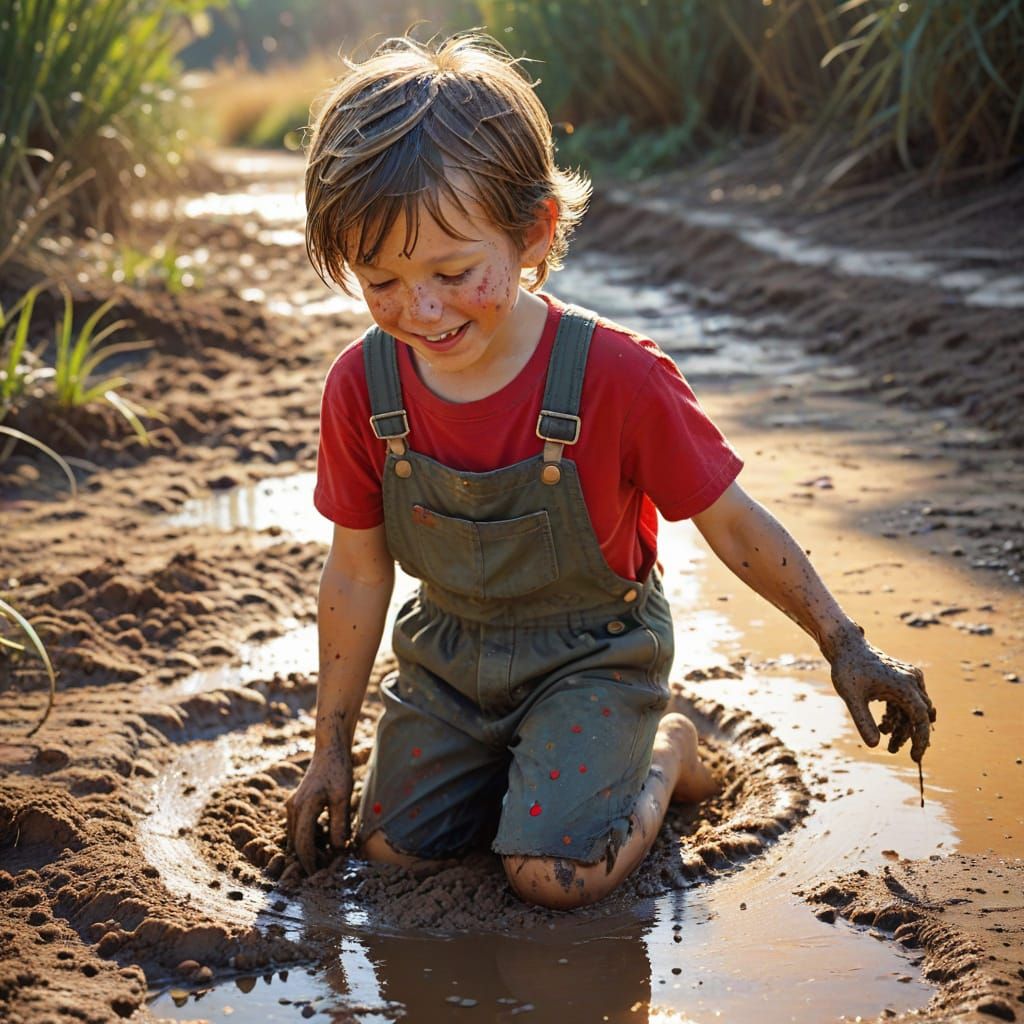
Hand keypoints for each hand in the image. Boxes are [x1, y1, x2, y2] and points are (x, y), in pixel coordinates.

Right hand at [284, 740, 353, 874]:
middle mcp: (293, 808)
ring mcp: (292, 805)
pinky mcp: (296, 804)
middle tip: (324, 870)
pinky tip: (324, 841)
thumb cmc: (338, 770)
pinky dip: (308, 837)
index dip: (309, 862)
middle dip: (308, 858)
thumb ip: (339, 823)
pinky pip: (298, 827)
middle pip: (296, 842)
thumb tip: (337, 849)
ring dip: (308, 848)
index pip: (303, 843)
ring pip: (295, 836)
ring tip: (326, 858)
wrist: (330, 749)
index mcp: (304, 807)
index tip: (317, 876)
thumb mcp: (342, 797)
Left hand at [829, 632, 935, 762]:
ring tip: (886, 740)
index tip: (915, 757)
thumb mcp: (851, 697)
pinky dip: (897, 715)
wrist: (845, 645)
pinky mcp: (903, 678)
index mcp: (904, 685)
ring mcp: (909, 678)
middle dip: (907, 735)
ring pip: (913, 710)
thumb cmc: (847, 669)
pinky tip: (883, 725)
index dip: (920, 740)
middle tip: (892, 750)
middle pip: (918, 716)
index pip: (921, 718)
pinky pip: (907, 702)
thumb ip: (863, 720)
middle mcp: (912, 680)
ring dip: (901, 727)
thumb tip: (874, 745)